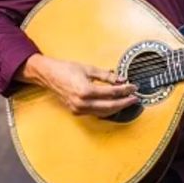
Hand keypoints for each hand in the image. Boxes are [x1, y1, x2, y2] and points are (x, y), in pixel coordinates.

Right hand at [24, 54, 138, 117]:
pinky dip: (106, 110)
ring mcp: (79, 109)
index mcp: (85, 91)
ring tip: (126, 101)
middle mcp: (82, 103)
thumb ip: (107, 76)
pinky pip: (96, 113)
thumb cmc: (66, 69)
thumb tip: (122, 79)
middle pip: (110, 106)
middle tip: (134, 98)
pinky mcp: (77, 111)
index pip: (111, 93)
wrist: (49, 75)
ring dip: (117, 108)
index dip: (125, 90)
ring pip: (103, 112)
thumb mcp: (89, 69)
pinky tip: (113, 105)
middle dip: (124, 102)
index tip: (133, 87)